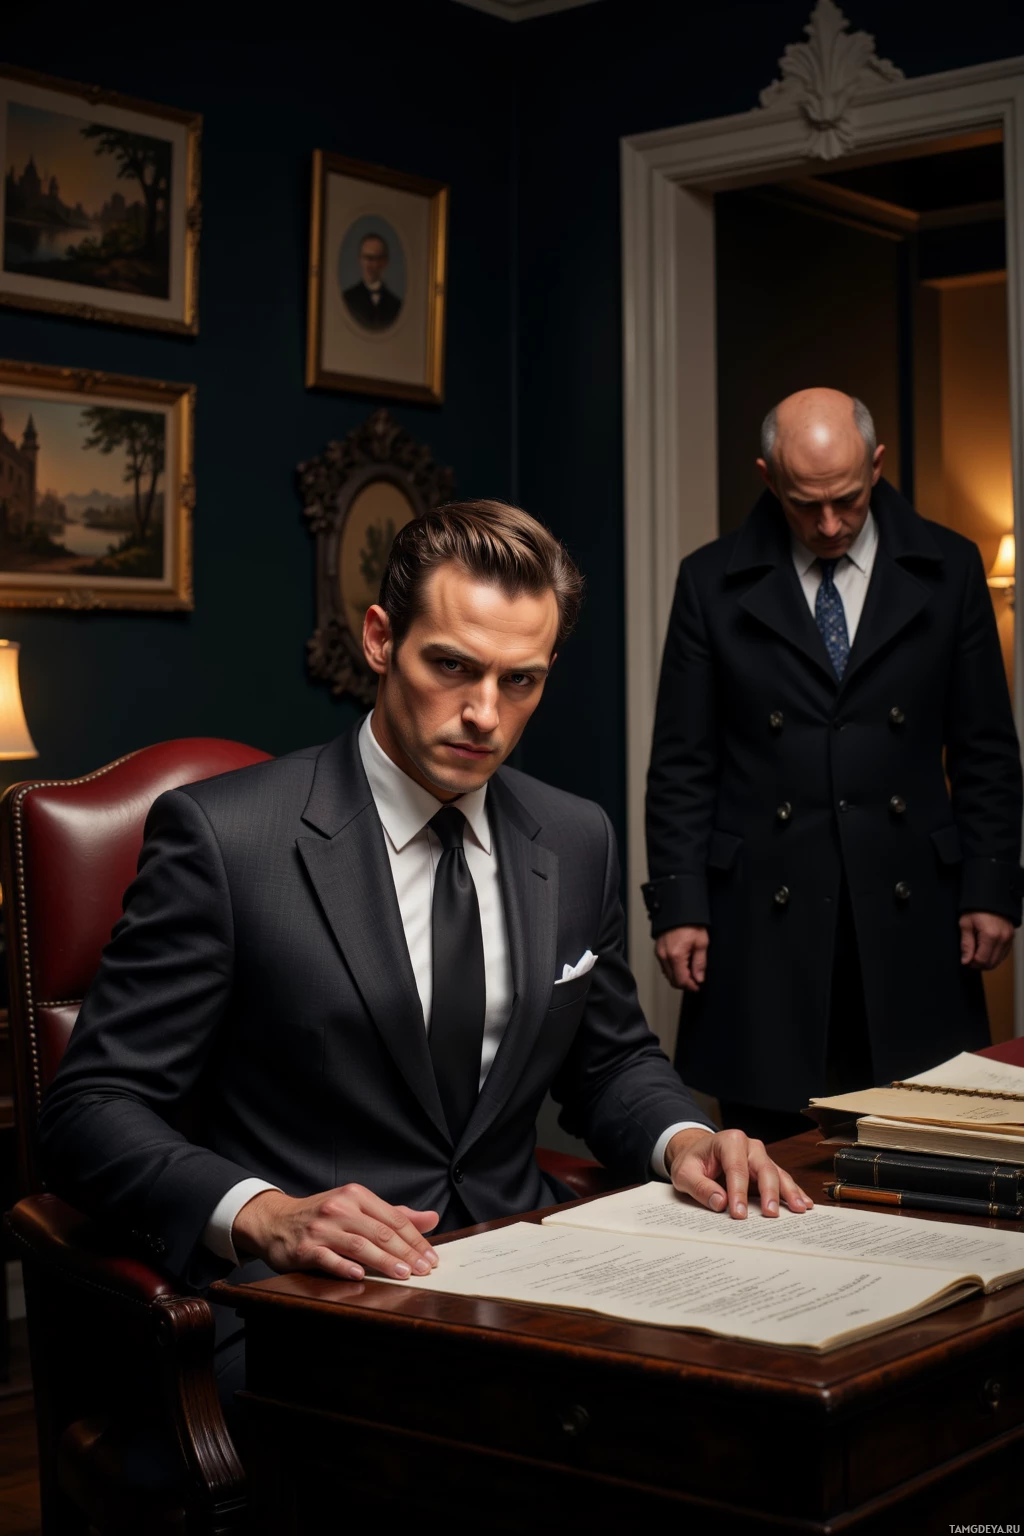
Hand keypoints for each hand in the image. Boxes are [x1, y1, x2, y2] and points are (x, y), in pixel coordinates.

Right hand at [232, 1183, 439, 1280]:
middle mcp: (339, 1208)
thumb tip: (431, 1219)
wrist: (275, 1220)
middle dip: (406, 1252)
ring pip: (359, 1245)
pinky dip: (344, 1266)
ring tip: (404, 1274)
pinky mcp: (304, 1248)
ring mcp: (321, 1228)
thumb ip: (394, 1214)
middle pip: (380, 1232)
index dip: (415, 1239)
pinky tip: (360, 1275)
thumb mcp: (357, 1206)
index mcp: (356, 1195)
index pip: (393, 1219)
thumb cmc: (323, 1215)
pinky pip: (327, 1258)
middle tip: (424, 1269)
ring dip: (384, 1261)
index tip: (431, 1257)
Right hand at [655, 925, 708, 990]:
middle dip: (685, 983)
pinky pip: (664, 966)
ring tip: (690, 971)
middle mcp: (664, 956)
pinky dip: (673, 969)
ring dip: (678, 977)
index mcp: (675, 956)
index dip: (691, 986)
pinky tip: (682, 964)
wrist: (678, 908)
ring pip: (668, 974)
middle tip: (696, 980)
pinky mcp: (658, 949)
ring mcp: (659, 953)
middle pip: (673, 980)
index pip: (681, 981)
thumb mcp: (701, 943)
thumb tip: (699, 978)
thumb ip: (700, 963)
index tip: (698, 986)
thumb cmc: (690, 922)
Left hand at [665, 1127, 812, 1218]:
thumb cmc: (692, 1162)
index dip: (738, 1192)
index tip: (739, 1213)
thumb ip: (700, 1186)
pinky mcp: (765, 1169)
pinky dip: (793, 1191)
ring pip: (777, 1173)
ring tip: (799, 1209)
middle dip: (769, 1191)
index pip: (736, 1168)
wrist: (697, 1153)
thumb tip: (719, 1202)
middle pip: (763, 1168)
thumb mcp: (684, 1173)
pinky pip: (782, 1180)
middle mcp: (749, 1146)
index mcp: (729, 1141)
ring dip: (789, 1192)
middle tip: (770, 1214)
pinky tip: (803, 1203)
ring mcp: (760, 1157)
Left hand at [959, 911, 1014, 969]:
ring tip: (976, 952)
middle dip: (978, 964)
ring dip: (986, 961)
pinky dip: (994, 956)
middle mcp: (1003, 938)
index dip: (971, 963)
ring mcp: (1009, 938)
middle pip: (991, 963)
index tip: (965, 960)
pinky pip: (1003, 954)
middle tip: (969, 957)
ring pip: (998, 961)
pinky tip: (985, 949)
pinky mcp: (1011, 938)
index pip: (982, 960)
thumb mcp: (966, 924)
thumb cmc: (975, 908)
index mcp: (991, 935)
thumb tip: (965, 961)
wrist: (989, 897)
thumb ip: (966, 944)